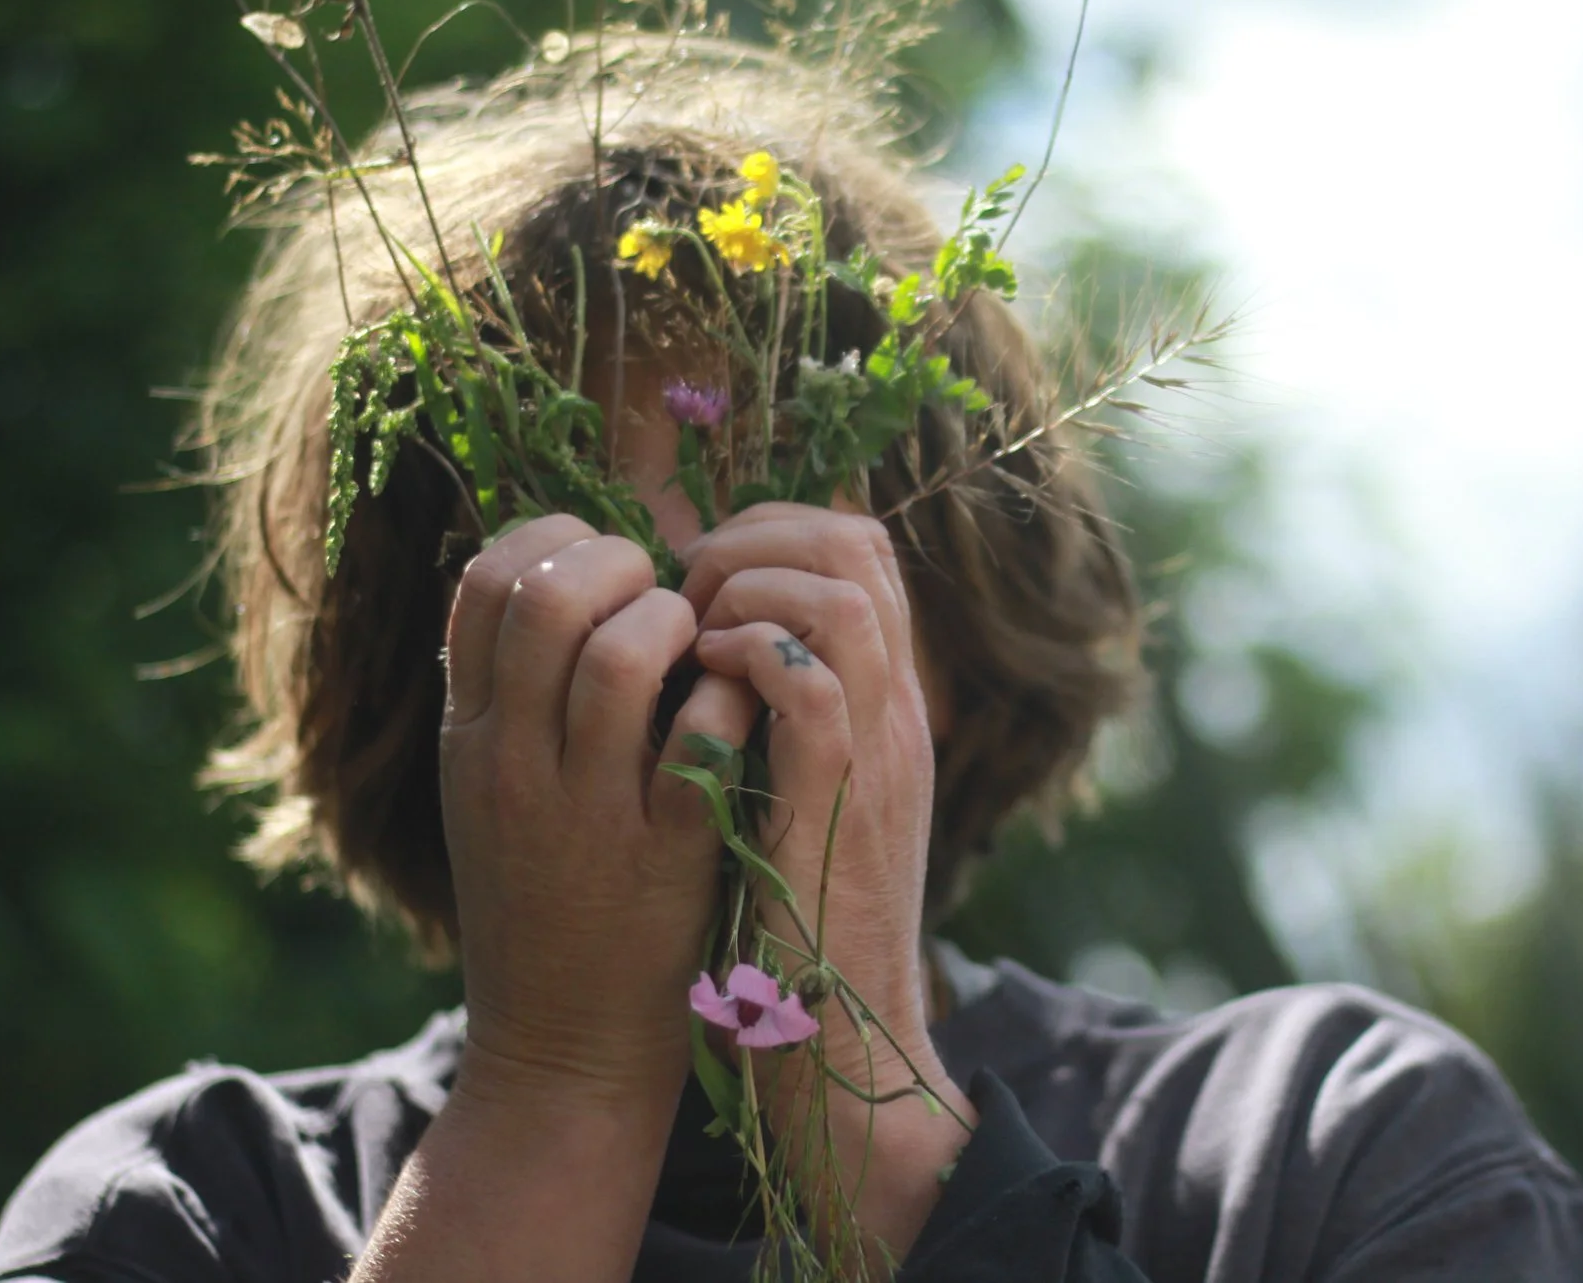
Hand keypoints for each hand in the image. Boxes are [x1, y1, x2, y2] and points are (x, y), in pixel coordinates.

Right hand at [440, 514, 763, 1111]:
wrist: (562, 1045)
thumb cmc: (543, 895)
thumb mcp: (491, 788)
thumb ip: (512, 688)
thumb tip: (560, 568)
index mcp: (469, 736)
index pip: (485, 582)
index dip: (554, 542)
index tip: (602, 564)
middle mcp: (513, 763)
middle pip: (545, 598)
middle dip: (618, 564)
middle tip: (659, 594)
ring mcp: (586, 810)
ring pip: (621, 656)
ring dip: (677, 626)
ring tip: (699, 647)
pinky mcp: (665, 853)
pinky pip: (702, 737)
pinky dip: (732, 699)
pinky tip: (739, 708)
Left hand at [681, 504, 977, 1254]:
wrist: (844, 1051)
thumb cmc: (796, 935)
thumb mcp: (802, 807)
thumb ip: (780, 733)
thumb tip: (711, 661)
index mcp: (887, 712)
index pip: (862, 555)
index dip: (777, 531)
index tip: (702, 574)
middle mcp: (894, 717)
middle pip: (859, 547)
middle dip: (760, 536)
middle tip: (688, 587)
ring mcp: (873, 755)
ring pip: (843, 594)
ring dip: (751, 585)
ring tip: (693, 629)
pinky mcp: (834, 803)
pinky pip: (808, 680)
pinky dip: (746, 655)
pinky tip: (699, 682)